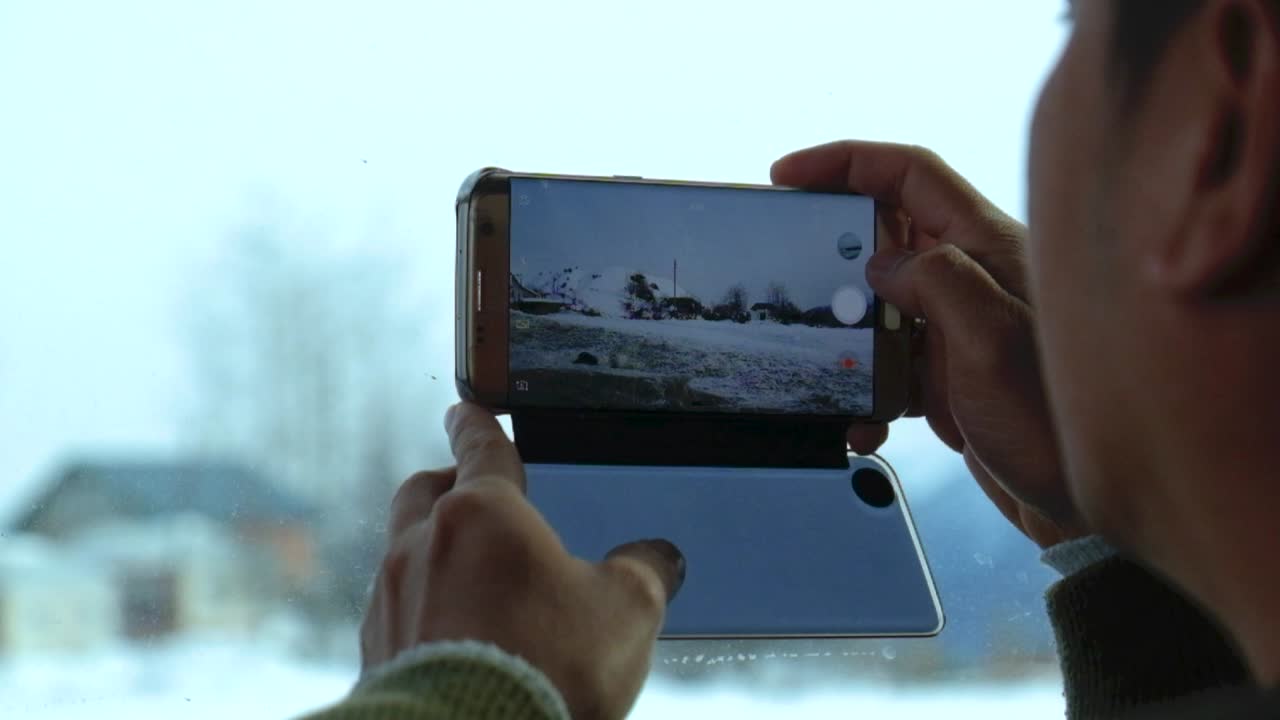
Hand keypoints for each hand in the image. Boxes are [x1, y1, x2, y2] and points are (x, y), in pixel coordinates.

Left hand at [361, 402, 684, 719]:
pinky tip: (456, 637)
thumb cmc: (549, 665)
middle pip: (424, 492)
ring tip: (475, 582)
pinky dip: (424, 609)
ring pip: (405, 552)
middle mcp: (422, 545)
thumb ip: (644, 571)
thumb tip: (660, 558)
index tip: (467, 413)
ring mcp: (390, 599)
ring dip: (435, 552)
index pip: (479, 448)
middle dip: (448, 486)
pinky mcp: (373, 653)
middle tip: (474, 497)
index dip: (477, 426)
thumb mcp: (626, 611)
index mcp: (482, 514)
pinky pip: (397, 611)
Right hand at [772, 141, 1087, 547]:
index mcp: (988, 249)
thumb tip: (882, 263)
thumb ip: (936, 282)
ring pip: (877, 303)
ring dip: (841, 332)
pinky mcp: (948, 377)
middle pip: (886, 232)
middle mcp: (973, 279)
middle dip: (832, 248)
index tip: (788, 175)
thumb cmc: (1055, 423)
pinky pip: (886, 364)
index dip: (846, 162)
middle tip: (787, 267)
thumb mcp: (992, 339)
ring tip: (818, 363)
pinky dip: (861, 389)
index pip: (910, 174)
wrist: (1084, 512)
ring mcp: (958, 329)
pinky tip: (860, 423)